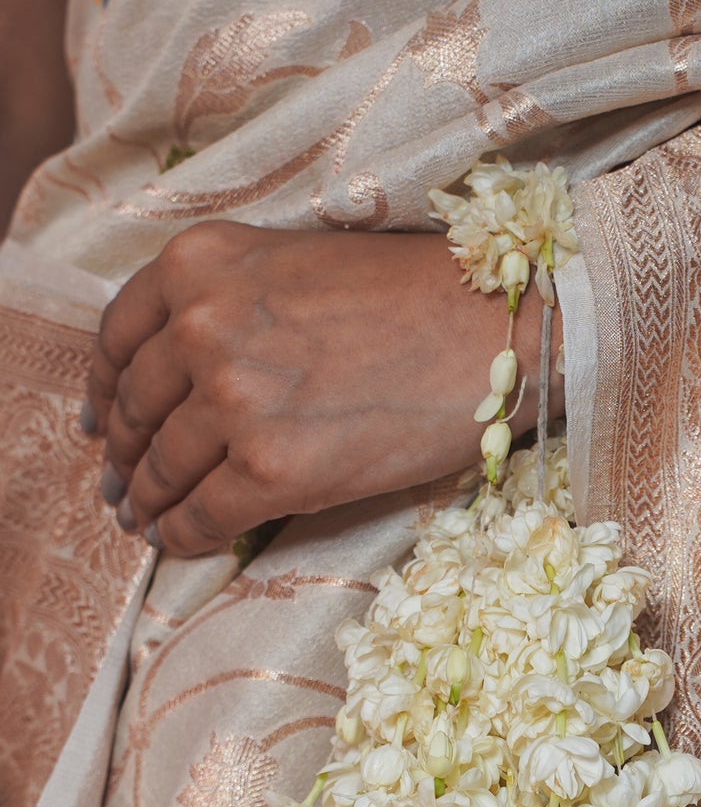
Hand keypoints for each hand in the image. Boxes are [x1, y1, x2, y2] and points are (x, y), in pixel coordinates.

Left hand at [84, 222, 561, 557]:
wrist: (490, 334)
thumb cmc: (412, 297)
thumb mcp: (292, 264)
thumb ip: (228, 303)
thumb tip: (184, 373)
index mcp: (200, 264)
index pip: (119, 336)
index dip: (106, 387)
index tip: (104, 420)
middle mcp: (202, 326)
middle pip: (135, 408)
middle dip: (125, 454)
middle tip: (124, 484)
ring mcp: (234, 401)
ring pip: (162, 469)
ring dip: (148, 503)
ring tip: (146, 520)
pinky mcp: (271, 470)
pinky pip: (203, 516)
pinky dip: (185, 536)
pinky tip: (183, 542)